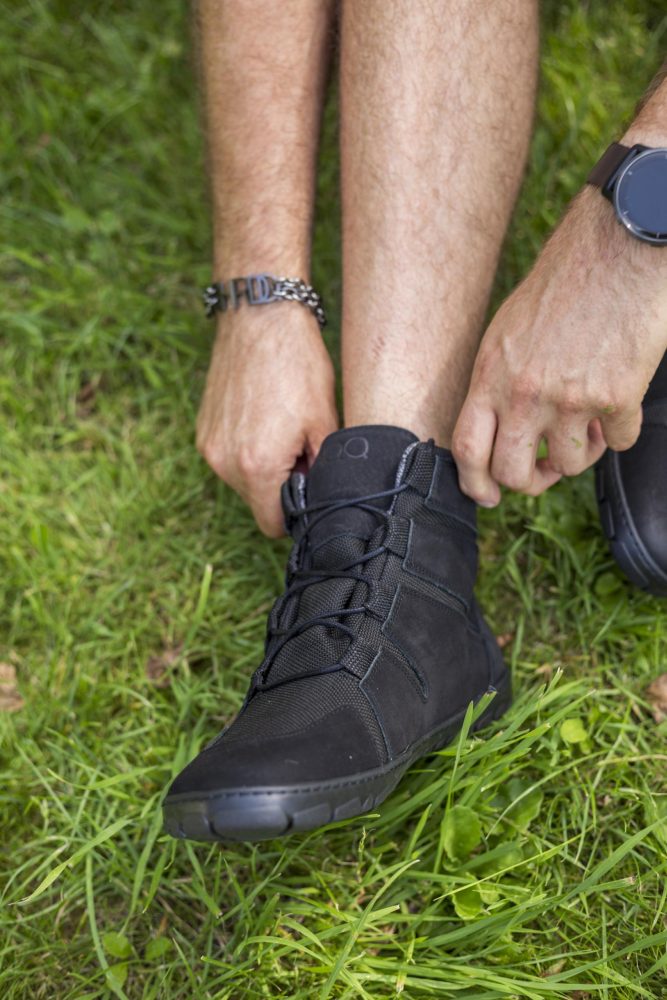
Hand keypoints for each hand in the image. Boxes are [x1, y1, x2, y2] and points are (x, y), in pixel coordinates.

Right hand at [196, 304, 338, 535]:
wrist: (260, 318)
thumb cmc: (297, 365)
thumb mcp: (325, 421)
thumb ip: (324, 470)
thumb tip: (325, 498)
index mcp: (257, 467)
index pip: (274, 526)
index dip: (297, 514)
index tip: (310, 489)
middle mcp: (224, 463)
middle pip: (257, 503)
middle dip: (281, 487)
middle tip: (301, 448)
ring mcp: (209, 446)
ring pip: (242, 481)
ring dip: (263, 468)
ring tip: (282, 429)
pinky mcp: (202, 429)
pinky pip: (228, 457)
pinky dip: (246, 449)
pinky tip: (264, 418)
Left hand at [452, 186, 666, 505]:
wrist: (619, 247)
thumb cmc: (564, 283)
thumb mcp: (508, 330)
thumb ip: (499, 382)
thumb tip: (499, 430)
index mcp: (491, 374)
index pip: (466, 448)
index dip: (474, 483)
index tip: (486, 495)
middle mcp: (524, 392)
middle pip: (513, 473)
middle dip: (531, 482)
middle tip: (546, 471)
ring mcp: (571, 398)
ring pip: (570, 465)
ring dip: (582, 453)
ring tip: (589, 424)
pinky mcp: (617, 396)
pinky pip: (619, 441)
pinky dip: (620, 429)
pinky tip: (620, 399)